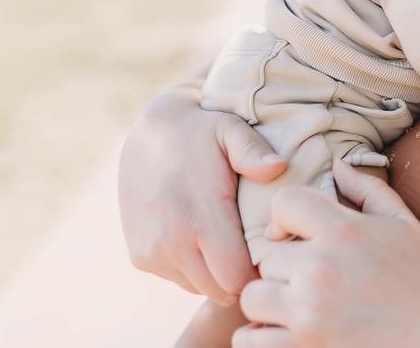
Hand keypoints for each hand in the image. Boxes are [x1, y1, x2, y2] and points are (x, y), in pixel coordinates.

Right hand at [118, 85, 286, 304]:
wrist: (148, 135)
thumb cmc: (201, 132)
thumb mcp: (230, 130)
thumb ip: (253, 151)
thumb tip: (279, 166)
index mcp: (198, 218)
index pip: (236, 277)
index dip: (259, 270)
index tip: (272, 252)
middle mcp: (169, 243)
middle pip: (221, 290)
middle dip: (242, 276)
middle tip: (257, 248)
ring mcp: (151, 253)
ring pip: (201, 288)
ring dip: (217, 273)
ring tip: (231, 241)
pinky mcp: (140, 258)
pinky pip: (181, 279)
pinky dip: (196, 268)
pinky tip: (205, 240)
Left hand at [234, 161, 419, 346]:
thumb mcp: (404, 224)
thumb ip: (367, 190)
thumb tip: (336, 165)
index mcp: (344, 230)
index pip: (284, 202)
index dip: (286, 217)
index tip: (297, 235)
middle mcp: (320, 268)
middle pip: (266, 255)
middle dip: (284, 267)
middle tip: (309, 279)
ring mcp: (308, 312)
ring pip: (252, 297)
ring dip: (269, 302)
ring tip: (296, 307)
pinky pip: (250, 340)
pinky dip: (260, 338)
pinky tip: (286, 332)